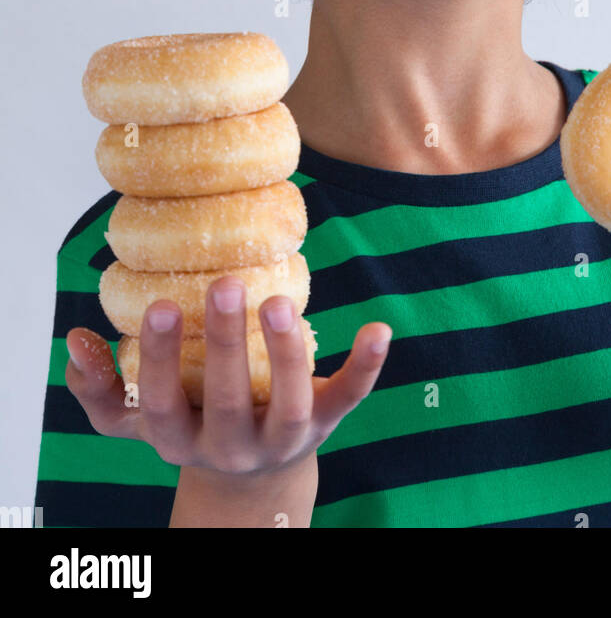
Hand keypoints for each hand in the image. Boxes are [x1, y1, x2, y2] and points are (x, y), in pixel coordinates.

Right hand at [65, 276, 391, 473]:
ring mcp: (284, 438)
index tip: (159, 305)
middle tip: (223, 284)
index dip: (160, 359)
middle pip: (228, 403)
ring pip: (290, 405)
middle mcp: (232, 445)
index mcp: (181, 439)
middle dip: (225, 346)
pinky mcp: (327, 424)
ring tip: (276, 300)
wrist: (253, 482)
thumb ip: (100, 386)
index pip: (162, 404)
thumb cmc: (189, 424)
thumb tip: (76, 341)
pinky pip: (349, 397)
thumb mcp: (139, 419)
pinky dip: (366, 365)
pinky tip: (379, 328)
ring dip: (286, 353)